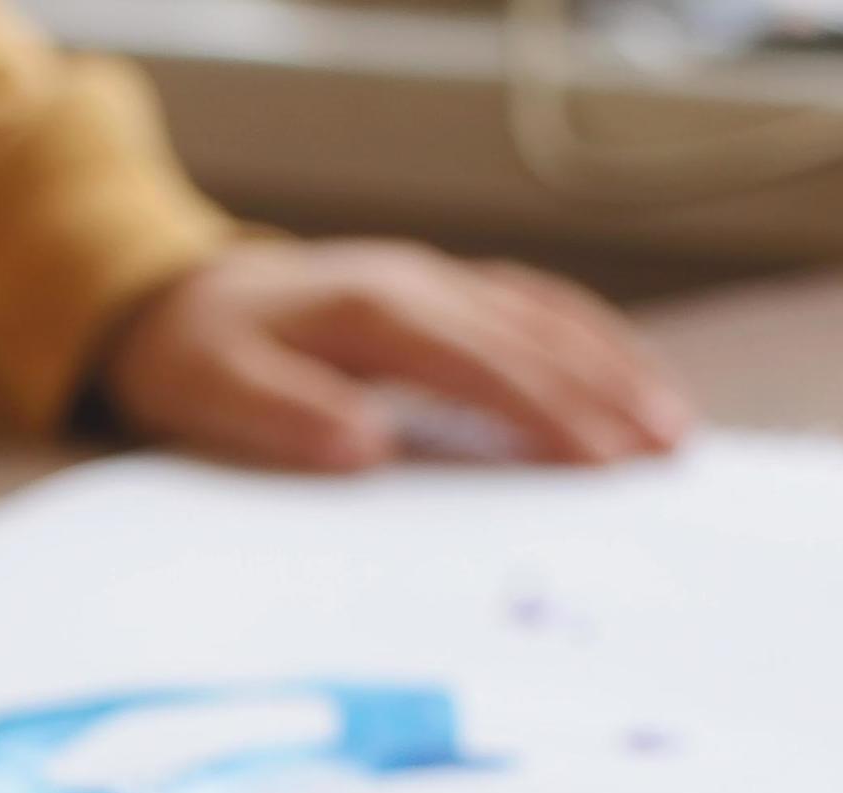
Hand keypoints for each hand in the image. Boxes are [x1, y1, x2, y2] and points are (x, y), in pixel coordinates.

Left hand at [105, 239, 690, 472]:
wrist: (169, 295)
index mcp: (369, 312)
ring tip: (673, 428)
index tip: (599, 461)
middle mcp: (415, 284)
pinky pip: (530, 308)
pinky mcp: (439, 291)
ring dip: (613, 368)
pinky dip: (586, 342)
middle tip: (668, 456)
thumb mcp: (209, 391)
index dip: (542, 413)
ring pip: (544, 319)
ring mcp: (433, 281)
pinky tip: (625, 379)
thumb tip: (365, 448)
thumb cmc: (193, 355)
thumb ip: (283, 416)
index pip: (477, 366)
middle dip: (604, 396)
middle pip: (529, 341)